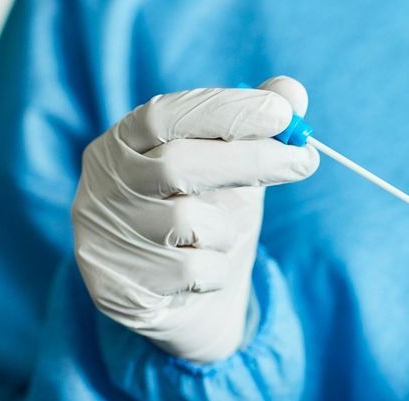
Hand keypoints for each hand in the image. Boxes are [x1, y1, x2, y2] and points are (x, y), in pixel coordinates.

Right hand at [72, 76, 318, 361]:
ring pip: (189, 222)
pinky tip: (206, 273)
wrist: (184, 301)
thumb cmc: (208, 220)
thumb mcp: (235, 172)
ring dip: (229, 228)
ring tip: (224, 236)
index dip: (225, 110)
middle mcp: (104, 185)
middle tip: (305, 161)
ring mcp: (103, 236)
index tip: (282, 114)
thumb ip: (257, 131)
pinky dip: (217, 270)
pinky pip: (193, 271)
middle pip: (177, 164)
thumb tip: (292, 91)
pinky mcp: (117, 287)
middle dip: (250, 160)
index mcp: (122, 144)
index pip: (165, 115)